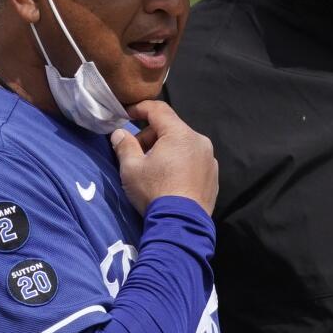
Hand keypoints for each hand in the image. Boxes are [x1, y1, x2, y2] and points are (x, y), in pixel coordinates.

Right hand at [109, 100, 218, 215]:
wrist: (181, 224)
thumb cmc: (155, 192)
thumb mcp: (131, 168)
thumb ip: (124, 145)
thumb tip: (119, 133)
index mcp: (180, 134)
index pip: (158, 110)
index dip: (139, 109)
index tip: (126, 115)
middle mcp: (199, 141)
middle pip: (171, 128)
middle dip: (150, 135)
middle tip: (135, 152)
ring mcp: (209, 159)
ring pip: (183, 145)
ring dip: (166, 150)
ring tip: (152, 169)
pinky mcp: (213, 176)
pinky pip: (193, 160)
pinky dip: (179, 162)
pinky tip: (169, 180)